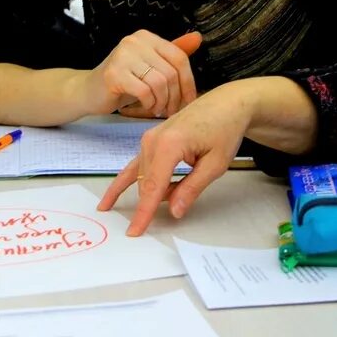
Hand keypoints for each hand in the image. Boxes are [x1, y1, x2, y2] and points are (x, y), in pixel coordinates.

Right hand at [86, 30, 201, 118]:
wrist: (88, 92)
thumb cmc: (123, 81)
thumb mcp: (150, 66)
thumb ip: (172, 53)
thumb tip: (197, 37)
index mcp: (146, 37)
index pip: (179, 57)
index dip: (188, 82)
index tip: (188, 100)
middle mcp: (134, 41)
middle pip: (170, 72)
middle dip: (175, 96)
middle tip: (171, 110)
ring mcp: (122, 56)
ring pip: (159, 83)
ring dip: (162, 102)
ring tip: (158, 109)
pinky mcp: (114, 74)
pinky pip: (144, 92)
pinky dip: (149, 104)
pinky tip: (146, 107)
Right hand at [98, 78, 254, 235]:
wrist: (226, 103)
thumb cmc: (224, 130)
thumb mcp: (215, 163)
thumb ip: (192, 188)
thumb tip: (173, 211)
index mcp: (169, 145)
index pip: (152, 187)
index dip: (144, 213)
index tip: (134, 232)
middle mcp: (152, 140)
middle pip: (145, 184)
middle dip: (155, 203)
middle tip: (182, 198)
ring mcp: (149, 139)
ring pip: (141, 177)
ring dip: (150, 193)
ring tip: (156, 202)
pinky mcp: (150, 140)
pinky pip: (134, 166)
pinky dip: (123, 183)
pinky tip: (109, 200)